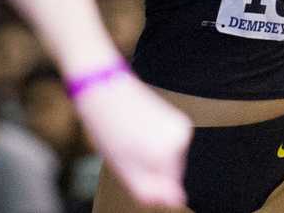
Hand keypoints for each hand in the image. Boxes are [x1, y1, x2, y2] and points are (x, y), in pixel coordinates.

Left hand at [75, 72, 191, 207]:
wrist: (102, 83)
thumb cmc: (106, 123)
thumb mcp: (123, 166)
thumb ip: (149, 189)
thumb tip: (174, 200)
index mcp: (168, 153)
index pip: (170, 192)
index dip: (149, 186)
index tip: (132, 170)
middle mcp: (181, 139)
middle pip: (170, 175)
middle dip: (148, 169)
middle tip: (125, 153)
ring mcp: (180, 125)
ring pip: (168, 159)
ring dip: (149, 156)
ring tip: (128, 139)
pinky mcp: (174, 116)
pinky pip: (167, 144)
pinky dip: (152, 143)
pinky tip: (134, 130)